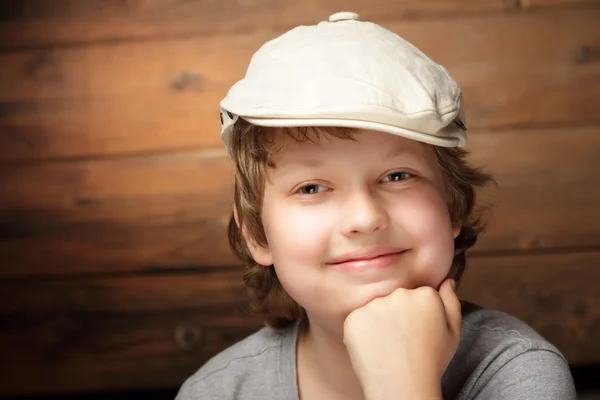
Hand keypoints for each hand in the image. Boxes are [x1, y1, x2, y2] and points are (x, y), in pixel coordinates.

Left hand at [343, 279, 460, 399]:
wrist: (402, 388)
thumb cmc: (430, 362)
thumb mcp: (453, 333)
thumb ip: (451, 302)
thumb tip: (447, 281)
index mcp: (426, 294)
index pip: (418, 295)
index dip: (418, 315)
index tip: (418, 332)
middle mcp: (399, 294)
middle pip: (396, 299)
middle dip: (397, 315)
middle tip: (402, 341)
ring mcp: (374, 305)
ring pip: (376, 308)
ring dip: (379, 322)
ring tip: (388, 346)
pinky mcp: (354, 317)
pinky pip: (357, 319)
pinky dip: (362, 332)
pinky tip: (373, 348)